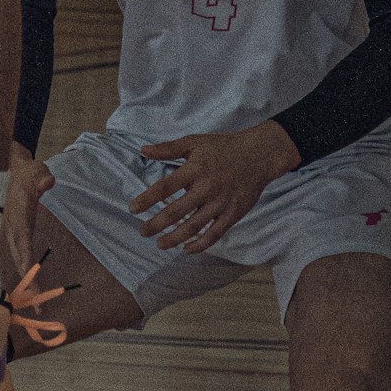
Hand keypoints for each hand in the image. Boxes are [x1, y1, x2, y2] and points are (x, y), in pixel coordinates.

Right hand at [0, 148, 56, 294]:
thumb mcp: (34, 169)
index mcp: (17, 214)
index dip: (24, 256)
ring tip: (36, 304)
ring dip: (27, 281)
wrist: (8, 169)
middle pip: (19, 256)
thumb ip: (40, 176)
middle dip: (28, 280)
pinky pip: (18, 256)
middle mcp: (12, 227)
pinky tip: (29, 288)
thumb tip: (48, 182)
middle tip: (38, 305)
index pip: (21, 238)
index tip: (29, 274)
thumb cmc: (24, 171)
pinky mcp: (14, 235)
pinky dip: (24, 273)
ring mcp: (11, 232)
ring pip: (17, 259)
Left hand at [131, 121, 295, 252]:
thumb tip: (143, 150)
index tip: (133, 209)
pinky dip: (200, 245)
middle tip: (143, 232)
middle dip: (157, 224)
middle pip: (177, 211)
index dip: (147, 199)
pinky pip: (214, 234)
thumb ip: (168, 148)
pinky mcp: (233, 214)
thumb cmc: (222, 147)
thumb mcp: (194, 141)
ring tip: (160, 245)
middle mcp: (207, 188)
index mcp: (195, 169)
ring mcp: (221, 203)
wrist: (258, 155)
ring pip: (194, 227)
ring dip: (175, 238)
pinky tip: (186, 249)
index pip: (165, 187)